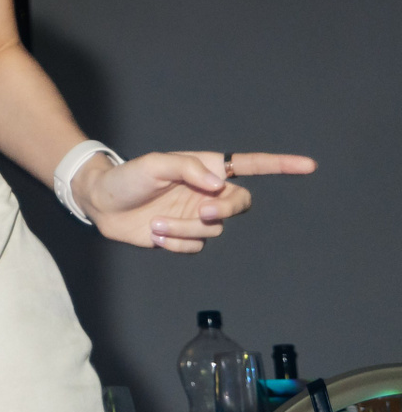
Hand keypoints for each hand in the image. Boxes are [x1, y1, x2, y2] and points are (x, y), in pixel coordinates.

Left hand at [75, 150, 316, 251]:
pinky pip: (195, 246)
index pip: (250, 166)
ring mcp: (197, 216)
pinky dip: (176, 242)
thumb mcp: (155, 164)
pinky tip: (155, 234)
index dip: (280, 166)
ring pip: (214, 230)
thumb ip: (187, 169)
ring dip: (185, 228)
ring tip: (156, 223)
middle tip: (201, 210)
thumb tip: (218, 184)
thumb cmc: (128, 177)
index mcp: (205, 169)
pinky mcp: (185, 237)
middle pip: (240, 204)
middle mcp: (207, 192)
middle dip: (224, 210)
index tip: (309, 166)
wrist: (102, 204)